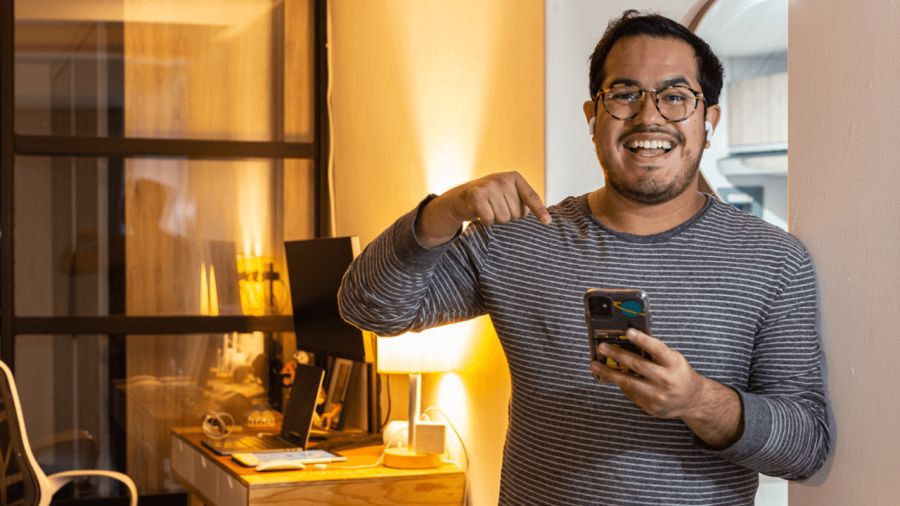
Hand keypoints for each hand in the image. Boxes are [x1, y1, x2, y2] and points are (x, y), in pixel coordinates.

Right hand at [416, 171, 550, 247]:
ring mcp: (489, 185)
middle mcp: (503, 179)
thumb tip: (542, 220)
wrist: (460, 198)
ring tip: (488, 210)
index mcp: (515, 178)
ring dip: (495, 220)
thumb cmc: (489, 200)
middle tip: (495, 209)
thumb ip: (522, 203)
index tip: (547, 222)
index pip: (531, 197)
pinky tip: (479, 213)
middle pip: (516, 214)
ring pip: (503, 218)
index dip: (540, 211)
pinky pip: (489, 218)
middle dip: (507, 218)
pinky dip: (485, 221)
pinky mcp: (476, 194)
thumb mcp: (507, 196)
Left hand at [591, 328, 741, 447]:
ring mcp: (658, 395)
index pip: (657, 349)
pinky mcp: (650, 407)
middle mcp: (666, 380)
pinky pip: (630, 393)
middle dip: (617, 355)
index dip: (643, 340)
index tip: (628, 331)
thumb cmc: (679, 373)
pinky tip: (611, 377)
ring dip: (608, 372)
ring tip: (595, 365)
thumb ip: (655, 352)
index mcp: (674, 364)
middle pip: (638, 365)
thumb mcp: (674, 359)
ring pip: (628, 382)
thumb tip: (628, 341)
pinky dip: (620, 384)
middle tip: (602, 347)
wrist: (692, 400)